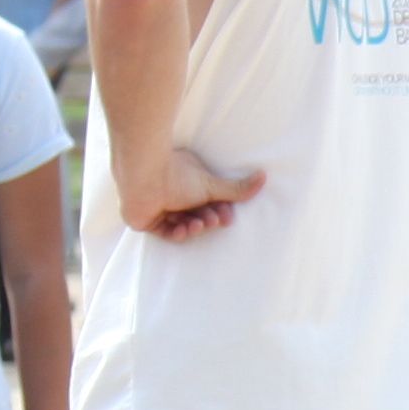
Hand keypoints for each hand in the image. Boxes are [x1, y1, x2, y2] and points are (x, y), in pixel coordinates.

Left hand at [124, 146, 258, 237]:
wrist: (144, 177)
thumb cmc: (177, 176)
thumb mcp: (212, 185)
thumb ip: (236, 188)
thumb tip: (264, 177)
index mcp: (186, 177)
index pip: (206, 199)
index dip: (219, 209)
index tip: (229, 217)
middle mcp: (170, 190)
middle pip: (195, 212)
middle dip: (208, 219)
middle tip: (216, 221)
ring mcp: (156, 205)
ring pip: (181, 222)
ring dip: (194, 226)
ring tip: (199, 224)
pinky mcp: (145, 219)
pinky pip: (165, 231)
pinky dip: (177, 233)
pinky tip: (184, 229)